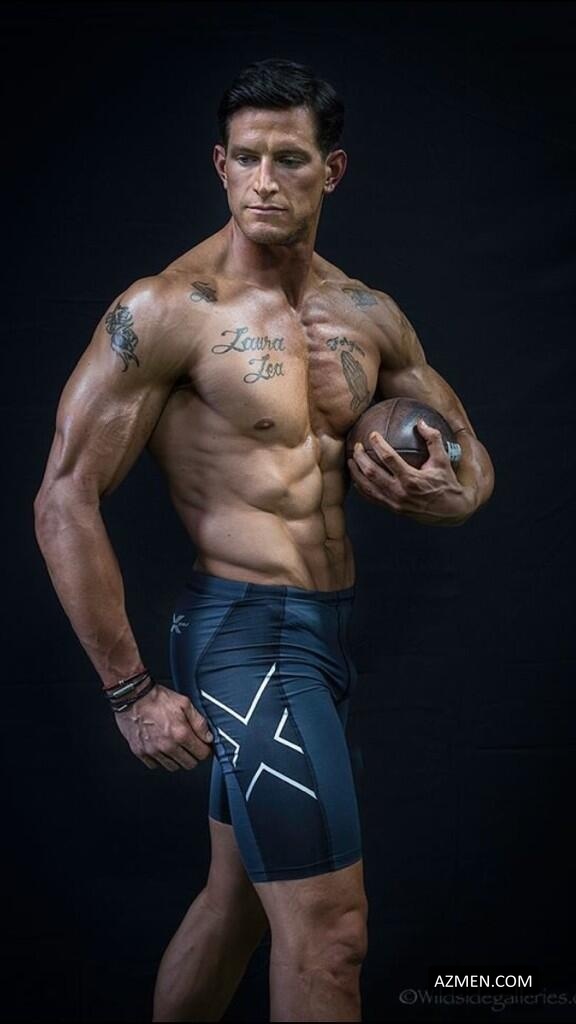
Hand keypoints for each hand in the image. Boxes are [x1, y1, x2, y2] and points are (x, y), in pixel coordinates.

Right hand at [113, 682, 213, 770]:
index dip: (205, 749)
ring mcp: (153, 751)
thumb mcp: (184, 703)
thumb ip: (199, 722)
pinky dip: (160, 759)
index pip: (201, 754)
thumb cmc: (157, 698)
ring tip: (175, 746)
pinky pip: (155, 765)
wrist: (133, 697)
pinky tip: (161, 748)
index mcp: (181, 733)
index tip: (202, 745)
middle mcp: (167, 745)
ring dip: (177, 759)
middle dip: (193, 756)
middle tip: (190, 746)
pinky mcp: (141, 752)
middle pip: (189, 764)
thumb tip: (208, 737)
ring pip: (173, 767)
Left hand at [347, 419, 473, 524]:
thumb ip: (433, 439)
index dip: (378, 445)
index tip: (372, 434)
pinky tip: (357, 478)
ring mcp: (394, 502)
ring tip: (350, 460)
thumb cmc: (447, 483)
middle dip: (360, 458)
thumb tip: (420, 422)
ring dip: (356, 473)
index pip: (389, 458)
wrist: (452, 511)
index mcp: (411, 479)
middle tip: (356, 446)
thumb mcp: (443, 460)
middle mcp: (400, 492)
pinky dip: (361, 487)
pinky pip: (371, 498)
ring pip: (367, 487)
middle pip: (371, 473)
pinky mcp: (392, 509)